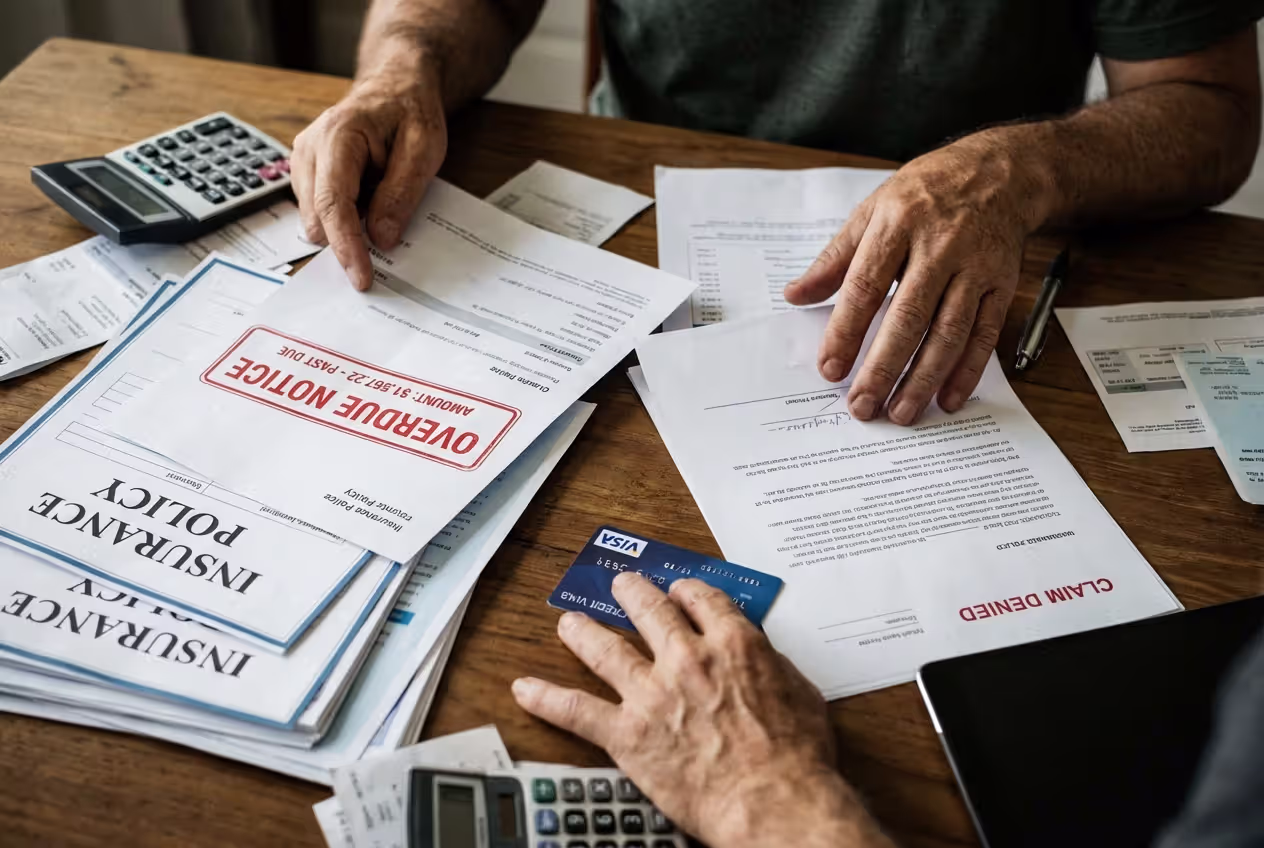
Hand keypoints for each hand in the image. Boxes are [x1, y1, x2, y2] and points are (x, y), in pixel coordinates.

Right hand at [290, 53, 446, 290]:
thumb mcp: (423, 150)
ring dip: (346, 229)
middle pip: (318, 216)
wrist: (395, 87)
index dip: (346, 245)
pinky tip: (368, 207)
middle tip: (377, 267)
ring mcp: (303, 160)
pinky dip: (344, 220)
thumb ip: (401, 193)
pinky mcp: (306, 172)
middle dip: (345, 245)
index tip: (361, 277)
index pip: (333, 202)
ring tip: (381, 210)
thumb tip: (381, 238)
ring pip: (316, 217)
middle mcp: (309, 148)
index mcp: (337, 136)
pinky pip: (320, 210)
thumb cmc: (410, 112)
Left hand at [512, 573, 892, 847]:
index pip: (701, 599)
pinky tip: (526, 689)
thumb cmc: (796, 758)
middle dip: (632, 593)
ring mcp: (652, 694)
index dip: (686, 591)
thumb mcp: (801, 694)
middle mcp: (686, 658)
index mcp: (733, 644)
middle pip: (649, 610)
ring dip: (583, 631)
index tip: (679, 591)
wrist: (773, 801)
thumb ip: (773, 666)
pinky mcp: (628, 734)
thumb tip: (762, 658)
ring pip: (605, 649)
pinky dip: (546, 698)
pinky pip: (576, 710)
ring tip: (569, 622)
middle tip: (621, 585)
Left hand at [784, 132, 1049, 424]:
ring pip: (949, 332)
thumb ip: (835, 260)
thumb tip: (794, 295)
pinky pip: (985, 334)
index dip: (846, 332)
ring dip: (924, 378)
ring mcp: (975, 267)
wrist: (1000, 173)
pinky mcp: (1003, 284)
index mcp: (898, 224)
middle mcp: (939, 247)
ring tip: (901, 412)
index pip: (866, 287)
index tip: (829, 369)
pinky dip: (966, 370)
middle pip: (909, 317)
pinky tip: (947, 399)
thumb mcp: (872, 212)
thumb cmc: (925, 193)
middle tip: (862, 406)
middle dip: (884, 367)